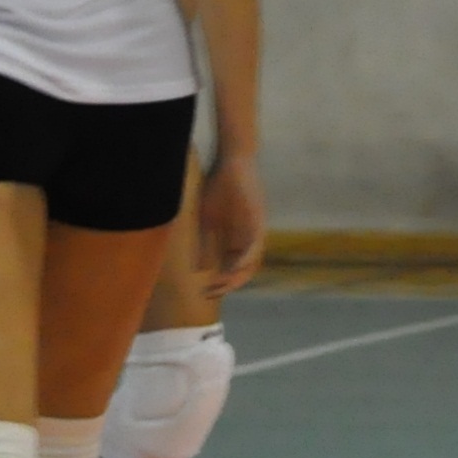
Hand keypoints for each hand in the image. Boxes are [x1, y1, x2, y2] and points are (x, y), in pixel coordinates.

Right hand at [196, 146, 266, 295]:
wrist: (232, 163)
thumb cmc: (218, 189)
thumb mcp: (207, 220)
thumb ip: (204, 243)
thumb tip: (197, 269)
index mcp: (237, 240)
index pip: (232, 268)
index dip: (221, 283)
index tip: (205, 293)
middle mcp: (249, 239)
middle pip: (244, 270)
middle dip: (228, 285)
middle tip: (211, 294)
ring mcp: (255, 231)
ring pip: (252, 261)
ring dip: (237, 276)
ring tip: (222, 286)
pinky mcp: (259, 221)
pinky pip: (255, 244)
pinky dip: (246, 258)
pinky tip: (235, 267)